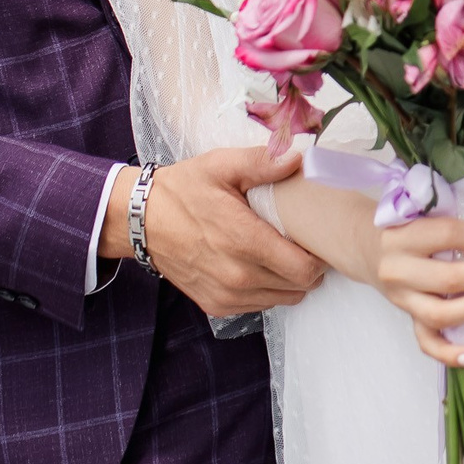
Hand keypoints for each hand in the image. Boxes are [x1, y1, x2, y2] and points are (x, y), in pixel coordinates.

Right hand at [121, 149, 327, 317]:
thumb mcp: (221, 165)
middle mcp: (237, 275)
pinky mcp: (216, 305)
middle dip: (310, 266)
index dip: (320, 254)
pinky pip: (260, 305)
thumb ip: (262, 162)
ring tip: (284, 251)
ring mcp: (226, 295)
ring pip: (283, 299)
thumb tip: (299, 158)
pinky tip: (261, 264)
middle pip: (300, 286)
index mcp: (243, 240)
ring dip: (290, 280)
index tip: (318, 235)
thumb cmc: (184, 190)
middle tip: (305, 241)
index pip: (305, 269)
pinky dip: (269, 289)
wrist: (142, 221)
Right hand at [366, 215, 463, 368]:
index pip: (448, 235)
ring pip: (441, 314)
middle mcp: (398, 270)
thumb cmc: (401, 227)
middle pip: (449, 279)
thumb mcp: (420, 214)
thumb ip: (456, 224)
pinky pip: (427, 342)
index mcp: (402, 236)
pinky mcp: (407, 316)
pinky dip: (450, 353)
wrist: (364, 245)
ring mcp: (402, 298)